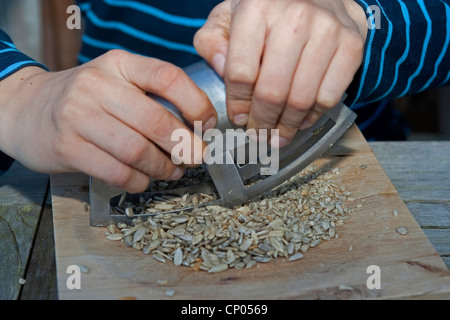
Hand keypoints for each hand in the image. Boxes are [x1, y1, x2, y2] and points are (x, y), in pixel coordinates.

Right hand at [0, 50, 216, 192]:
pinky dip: (138, 180)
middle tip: (196, 157)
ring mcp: (78, 116)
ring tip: (172, 170)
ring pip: (137, 150)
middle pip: (156, 120)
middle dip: (186, 145)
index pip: (168, 77)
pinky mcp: (67, 147)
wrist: (27, 109)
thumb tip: (198, 128)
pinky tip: (144, 179)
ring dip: (163, 167)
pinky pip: (116, 172)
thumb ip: (152, 97)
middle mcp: (97, 85)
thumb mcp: (116, 82)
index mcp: (119, 64)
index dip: (196, 103)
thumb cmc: (86, 100)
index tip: (207, 123)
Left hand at [195, 0, 366, 146]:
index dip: (237, 103)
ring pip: (301, 99)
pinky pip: (329, 97)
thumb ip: (212, 42)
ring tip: (278, 135)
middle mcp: (294, 16)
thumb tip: (221, 70)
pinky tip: (301, 119)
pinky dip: (313, 116)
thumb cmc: (270, 11)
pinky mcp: (351, 45)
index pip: (240, 72)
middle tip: (259, 133)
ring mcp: (327, 30)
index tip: (238, 117)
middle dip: (262, 122)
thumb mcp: (229, 17)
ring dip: (287, 126)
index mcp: (256, 8)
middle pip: (272, 91)